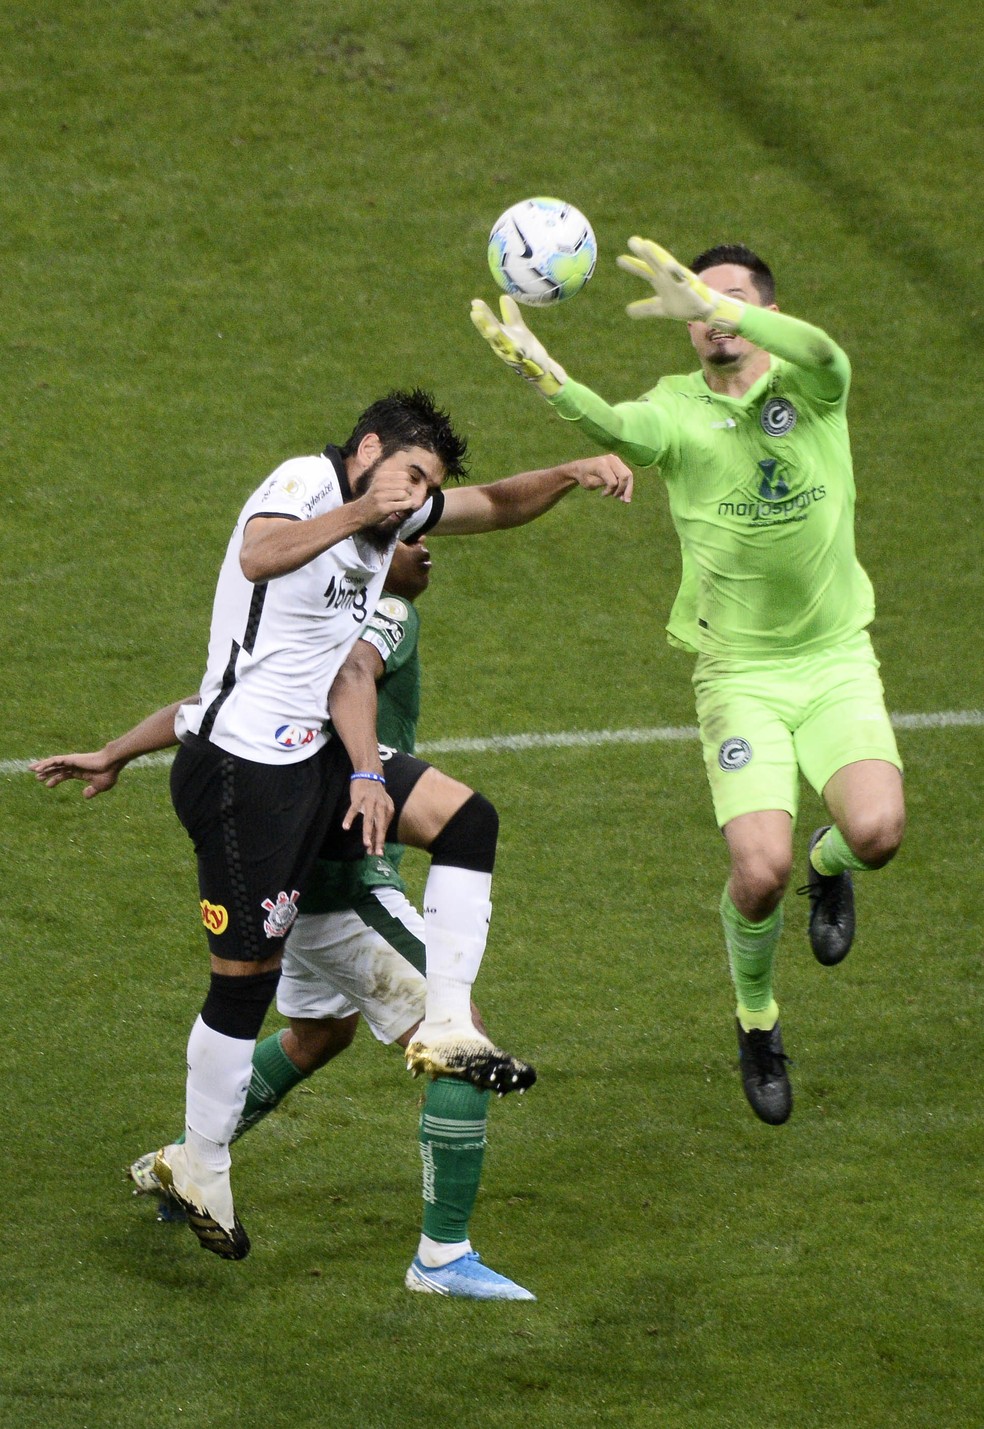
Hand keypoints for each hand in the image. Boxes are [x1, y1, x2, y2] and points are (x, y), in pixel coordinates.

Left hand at [29, 751, 122, 799]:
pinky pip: (55, 761)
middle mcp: (74, 765)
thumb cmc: (109, 773)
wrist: (112, 763)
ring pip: (53, 763)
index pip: (64, 774)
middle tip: (36, 777)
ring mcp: (72, 761)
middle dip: (46, 772)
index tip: (47, 785)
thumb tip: (84, 796)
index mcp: (80, 771)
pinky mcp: (71, 759)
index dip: (55, 779)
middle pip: (56, 768)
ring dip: (42, 766)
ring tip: (31, 770)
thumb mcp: (99, 786)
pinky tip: (39, 768)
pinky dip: (46, 764)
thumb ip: (92, 791)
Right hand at [342, 778, 394, 856]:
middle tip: (376, 853)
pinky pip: (353, 809)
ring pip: (368, 819)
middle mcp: (380, 806)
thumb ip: (381, 820)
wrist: (370, 774)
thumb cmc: (376, 794)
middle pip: (379, 826)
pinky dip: (349, 818)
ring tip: (366, 844)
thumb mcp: (383, 806)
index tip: (378, 853)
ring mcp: (369, 802)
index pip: (383, 829)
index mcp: (387, 810)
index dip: (380, 841)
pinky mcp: (358, 797)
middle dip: (378, 840)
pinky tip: (345, 827)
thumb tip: (377, 837)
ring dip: (367, 832)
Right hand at [352, 468, 415, 527]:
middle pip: (406, 484)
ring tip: (403, 504)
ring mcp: (381, 496)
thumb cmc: (374, 499)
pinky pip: (402, 505)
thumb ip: (393, 480)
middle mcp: (380, 484)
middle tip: (406, 499)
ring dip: (407, 501)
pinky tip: (402, 509)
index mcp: (381, 476)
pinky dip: (406, 507)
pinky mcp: (383, 507)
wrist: (359, 512)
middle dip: (409, 493)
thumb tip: (412, 479)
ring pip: (404, 494)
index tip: (405, 491)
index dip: (409, 484)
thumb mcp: (380, 484)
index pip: (405, 475)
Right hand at [470, 295, 567, 396]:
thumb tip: (504, 296)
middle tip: (475, 312)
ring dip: (496, 337)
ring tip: (491, 328)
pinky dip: (516, 351)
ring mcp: (511, 354)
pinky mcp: (523, 360)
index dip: (481, 314)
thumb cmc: (525, 346)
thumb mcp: (517, 328)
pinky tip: (516, 346)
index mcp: (500, 337)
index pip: (488, 323)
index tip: (475, 302)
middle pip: (490, 333)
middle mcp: (501, 346)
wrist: (538, 365)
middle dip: (483, 324)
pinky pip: (518, 355)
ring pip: (501, 344)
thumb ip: (511, 314)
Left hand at [566, 454, 632, 503]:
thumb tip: (620, 489)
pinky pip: (626, 473)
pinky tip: (622, 493)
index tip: (603, 495)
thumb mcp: (591, 484)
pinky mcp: (618, 462)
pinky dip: (626, 484)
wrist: (580, 468)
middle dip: (625, 490)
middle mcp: (610, 459)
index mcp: (601, 465)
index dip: (610, 491)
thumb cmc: (583, 477)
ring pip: (628, 475)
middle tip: (623, 501)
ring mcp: (615, 459)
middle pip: (625, 476)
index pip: (613, 481)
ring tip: (623, 499)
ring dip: (627, 488)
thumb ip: (605, 484)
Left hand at [616, 238, 744, 328]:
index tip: (620, 259)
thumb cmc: (683, 304)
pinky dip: (674, 271)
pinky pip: (681, 276)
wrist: (704, 309)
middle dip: (643, 252)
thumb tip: (627, 311)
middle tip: (632, 241)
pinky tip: (668, 265)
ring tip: (647, 245)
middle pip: (653, 262)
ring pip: (666, 264)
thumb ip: (646, 308)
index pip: (645, 270)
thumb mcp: (661, 308)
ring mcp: (678, 278)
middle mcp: (668, 276)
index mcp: (661, 280)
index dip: (634, 265)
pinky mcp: (688, 284)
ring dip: (656, 254)